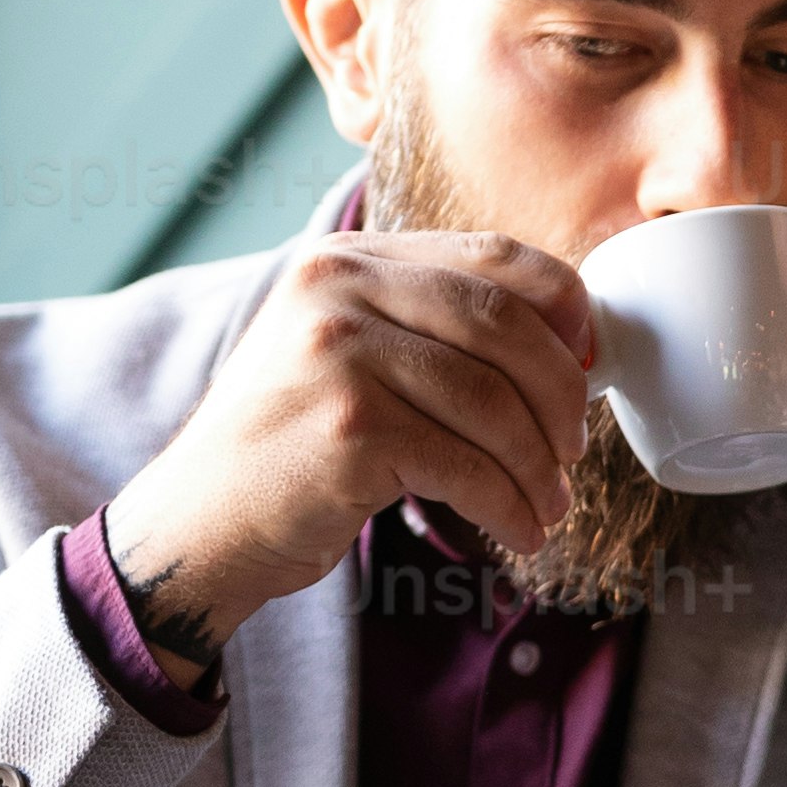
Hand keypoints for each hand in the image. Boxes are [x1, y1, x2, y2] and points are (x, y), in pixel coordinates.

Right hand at [99, 229, 595, 678]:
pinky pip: (467, 465)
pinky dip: (509, 505)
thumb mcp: (352, 355)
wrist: (200, 524)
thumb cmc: (294, 448)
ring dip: (539, 467)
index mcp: (351, 257)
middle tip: (572, 452)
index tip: (586, 366)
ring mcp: (340, 354)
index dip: (565, 311)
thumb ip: (434, 327)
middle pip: (508, 326)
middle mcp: (340, 287)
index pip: (498, 255)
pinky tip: (518, 531)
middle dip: (562, 398)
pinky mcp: (347, 427)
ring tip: (548, 505)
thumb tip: (574, 344)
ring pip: (494, 403)